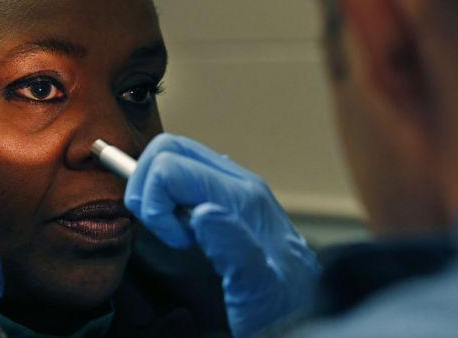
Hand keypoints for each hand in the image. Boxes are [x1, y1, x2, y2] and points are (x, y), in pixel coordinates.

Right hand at [125, 133, 319, 337]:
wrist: (309, 309)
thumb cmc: (285, 307)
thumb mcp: (260, 290)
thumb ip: (235, 250)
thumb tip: (203, 212)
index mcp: (243, 199)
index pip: (170, 166)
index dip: (155, 203)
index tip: (175, 241)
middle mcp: (240, 183)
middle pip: (170, 148)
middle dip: (148, 187)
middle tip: (164, 230)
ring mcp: (235, 187)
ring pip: (177, 157)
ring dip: (159, 192)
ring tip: (177, 232)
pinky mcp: (230, 197)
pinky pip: (189, 175)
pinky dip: (170, 195)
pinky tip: (184, 227)